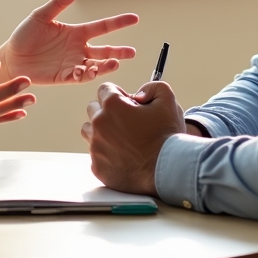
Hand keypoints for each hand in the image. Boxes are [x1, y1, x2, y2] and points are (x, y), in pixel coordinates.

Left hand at [2, 0, 138, 83]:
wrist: (10, 58)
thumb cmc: (24, 35)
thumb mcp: (41, 15)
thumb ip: (60, 2)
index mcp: (76, 32)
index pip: (102, 27)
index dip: (118, 23)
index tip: (134, 18)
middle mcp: (78, 49)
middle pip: (105, 50)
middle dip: (119, 52)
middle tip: (132, 52)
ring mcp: (73, 64)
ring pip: (96, 65)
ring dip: (106, 65)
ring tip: (114, 64)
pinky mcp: (64, 77)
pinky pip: (81, 77)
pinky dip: (88, 75)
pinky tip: (90, 71)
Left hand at [81, 80, 185, 194]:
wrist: (168, 170)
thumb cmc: (167, 136)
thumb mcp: (167, 100)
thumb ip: (152, 87)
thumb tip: (138, 94)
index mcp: (112, 105)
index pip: (104, 89)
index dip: (119, 95)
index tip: (129, 105)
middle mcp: (99, 124)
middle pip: (93, 109)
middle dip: (108, 111)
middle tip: (126, 122)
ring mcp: (96, 147)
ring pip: (89, 131)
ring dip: (102, 131)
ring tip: (122, 139)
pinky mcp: (97, 167)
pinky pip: (95, 155)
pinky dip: (105, 153)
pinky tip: (123, 156)